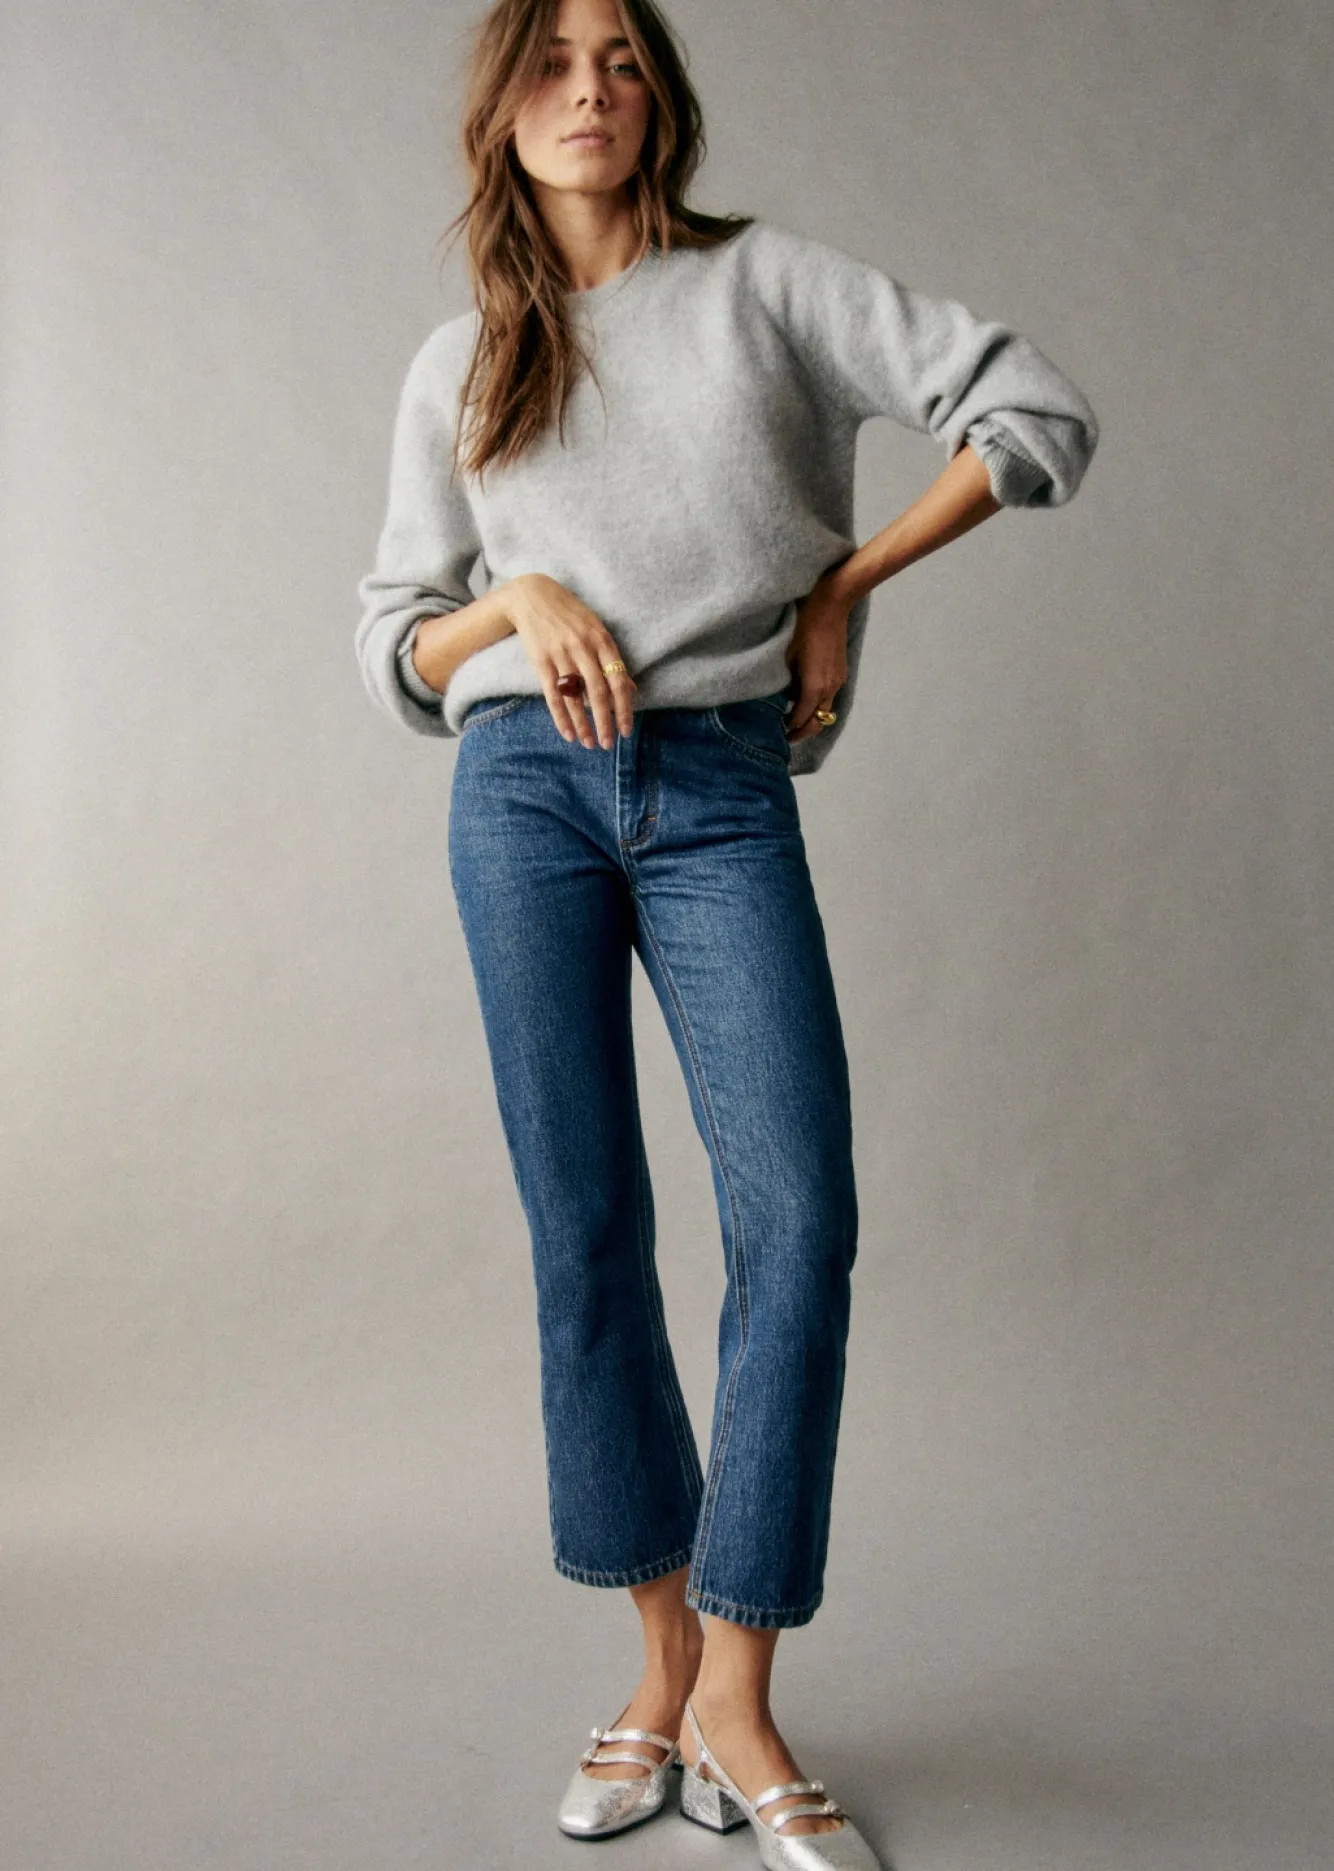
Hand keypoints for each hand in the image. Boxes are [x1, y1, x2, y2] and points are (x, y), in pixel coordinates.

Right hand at [502, 573, 637, 748]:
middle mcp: (583, 647)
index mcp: (602, 640)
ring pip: (576, 697)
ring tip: (590, 744)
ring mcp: (561, 654)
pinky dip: (561, 717)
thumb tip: (631, 689)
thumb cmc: (570, 615)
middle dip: (605, 721)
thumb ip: (612, 659)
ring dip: (584, 724)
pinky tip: (569, 734)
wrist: (532, 595)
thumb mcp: (596, 630)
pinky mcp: (541, 661)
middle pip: (598, 692)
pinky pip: (553, 695)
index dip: (624, 708)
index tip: (626, 730)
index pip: (618, 680)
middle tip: (609, 743)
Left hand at [783, 570, 852, 744]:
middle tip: (786, 736)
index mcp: (815, 687)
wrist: (832, 602)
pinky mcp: (841, 671)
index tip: (776, 733)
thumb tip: (777, 696)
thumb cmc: (804, 624)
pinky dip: (817, 704)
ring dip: (811, 718)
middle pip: (818, 721)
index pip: (801, 719)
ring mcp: (838, 679)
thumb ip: (783, 680)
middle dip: (803, 731)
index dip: (789, 729)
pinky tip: (803, 697)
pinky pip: (829, 696)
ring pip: (826, 710)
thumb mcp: (785, 653)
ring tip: (793, 719)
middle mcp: (830, 688)